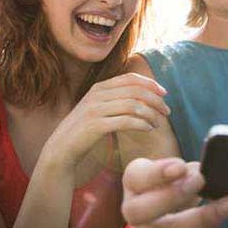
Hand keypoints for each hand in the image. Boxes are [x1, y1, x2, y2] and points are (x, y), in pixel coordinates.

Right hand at [43, 73, 170, 169]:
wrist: (61, 148)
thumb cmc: (84, 130)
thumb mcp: (98, 108)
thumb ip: (114, 99)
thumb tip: (143, 95)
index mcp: (99, 87)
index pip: (130, 78)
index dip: (150, 84)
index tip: (164, 93)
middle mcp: (97, 95)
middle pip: (135, 91)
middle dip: (155, 100)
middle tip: (166, 111)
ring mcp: (95, 109)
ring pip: (133, 105)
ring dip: (150, 114)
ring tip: (157, 123)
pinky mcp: (96, 126)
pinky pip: (126, 121)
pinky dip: (141, 124)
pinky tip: (148, 129)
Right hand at [121, 157, 227, 227]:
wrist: (168, 206)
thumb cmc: (174, 180)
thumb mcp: (175, 167)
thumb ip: (186, 169)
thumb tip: (206, 170)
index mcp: (134, 181)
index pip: (137, 177)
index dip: (157, 173)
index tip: (180, 166)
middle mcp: (133, 209)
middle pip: (141, 211)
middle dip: (173, 196)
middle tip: (201, 180)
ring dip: (201, 218)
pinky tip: (220, 218)